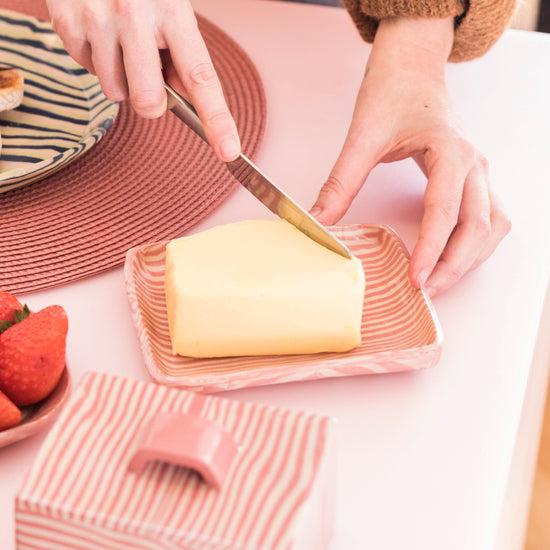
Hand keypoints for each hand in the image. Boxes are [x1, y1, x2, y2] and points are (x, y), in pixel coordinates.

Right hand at [46, 0, 239, 160]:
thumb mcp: (169, 8)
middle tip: (147, 70)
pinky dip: (95, 58)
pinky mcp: (68, 22)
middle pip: (148, 102)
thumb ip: (180, 54)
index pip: (200, 78)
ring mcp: (98, 18)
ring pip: (115, 92)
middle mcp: (135, 15)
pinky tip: (99, 31)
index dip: (217, 120)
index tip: (229, 151)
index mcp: (173, 11)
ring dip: (120, 77)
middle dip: (150, 100)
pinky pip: (86, 70)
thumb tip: (182, 99)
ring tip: (120, 39)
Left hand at [310, 16, 510, 295]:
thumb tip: (320, 220)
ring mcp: (478, 171)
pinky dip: (477, 244)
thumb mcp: (362, 136)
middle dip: (454, 264)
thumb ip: (341, 181)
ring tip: (439, 282)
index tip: (415, 280)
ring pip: (491, 226)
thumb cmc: (393, 92)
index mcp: (450, 151)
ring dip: (471, 258)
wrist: (412, 67)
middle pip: (478, 226)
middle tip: (425, 291)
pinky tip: (455, 257)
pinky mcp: (473, 177)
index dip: (430, 249)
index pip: (445, 211)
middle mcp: (473, 163)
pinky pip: (489, 218)